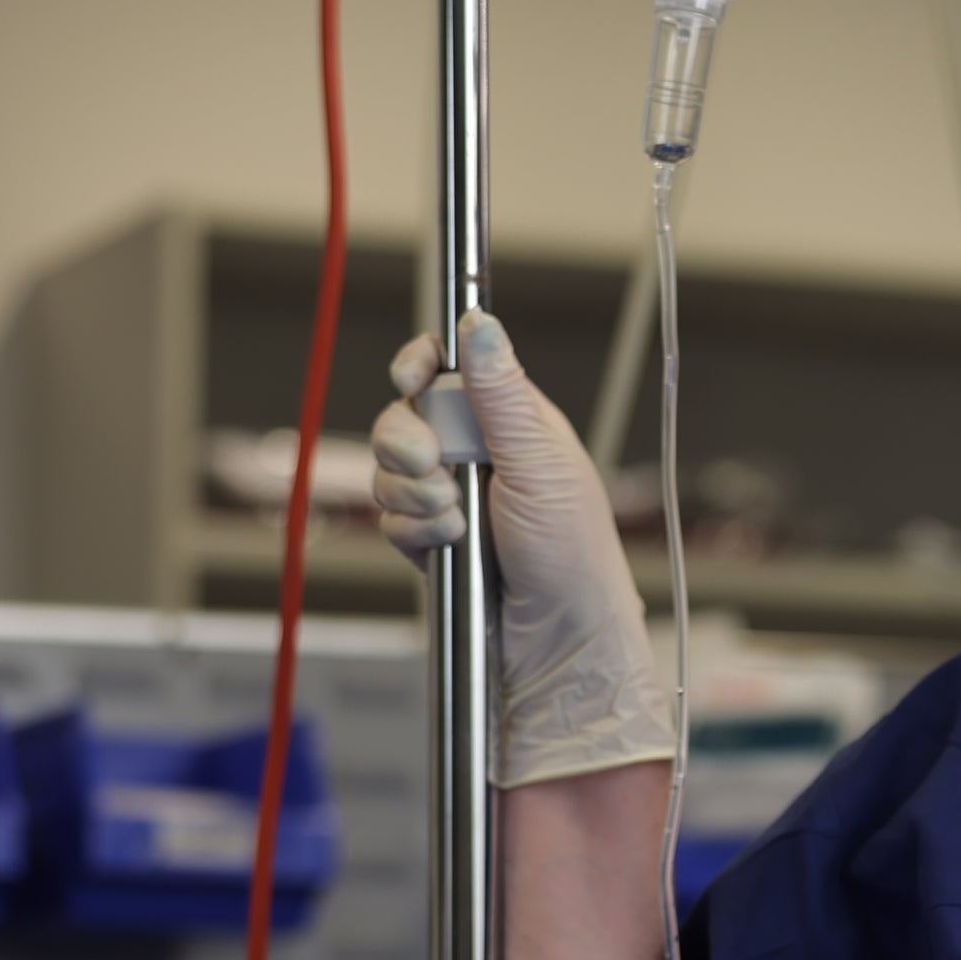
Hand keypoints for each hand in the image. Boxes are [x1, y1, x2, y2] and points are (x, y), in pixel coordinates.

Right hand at [369, 310, 674, 787]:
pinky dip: (411, 531)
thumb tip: (479, 323)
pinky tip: (448, 546)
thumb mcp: (540, 463)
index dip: (419, 363)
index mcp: (511, 421)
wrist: (557, 637)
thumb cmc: (572, 551)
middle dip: (406, 442)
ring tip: (457, 520)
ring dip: (413, 494)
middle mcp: (476, 452)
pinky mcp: (428, 539)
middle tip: (436, 467)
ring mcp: (449, 496)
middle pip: (402, 416)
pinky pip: (388, 519)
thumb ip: (501, 394)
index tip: (410, 376)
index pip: (448, 368)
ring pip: (388, 470)